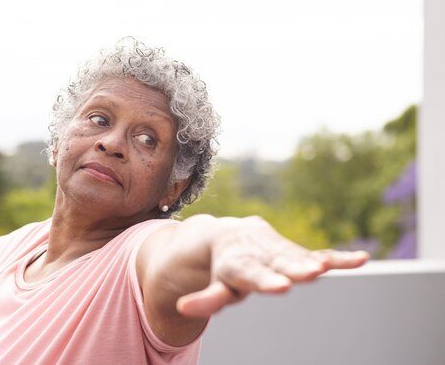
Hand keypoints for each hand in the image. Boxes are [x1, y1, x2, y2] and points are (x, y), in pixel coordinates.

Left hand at [176, 216, 368, 317]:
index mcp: (238, 262)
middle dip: (292, 269)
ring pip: (297, 257)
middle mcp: (260, 253)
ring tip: (328, 268)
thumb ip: (206, 298)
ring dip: (313, 263)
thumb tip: (182, 308)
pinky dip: (339, 259)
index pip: (251, 273)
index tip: (280, 286)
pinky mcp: (294, 251)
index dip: (265, 280)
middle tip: (308, 275)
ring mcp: (279, 250)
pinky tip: (361, 260)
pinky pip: (319, 254)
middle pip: (277, 263)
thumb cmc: (222, 266)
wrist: (228, 235)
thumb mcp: (215, 284)